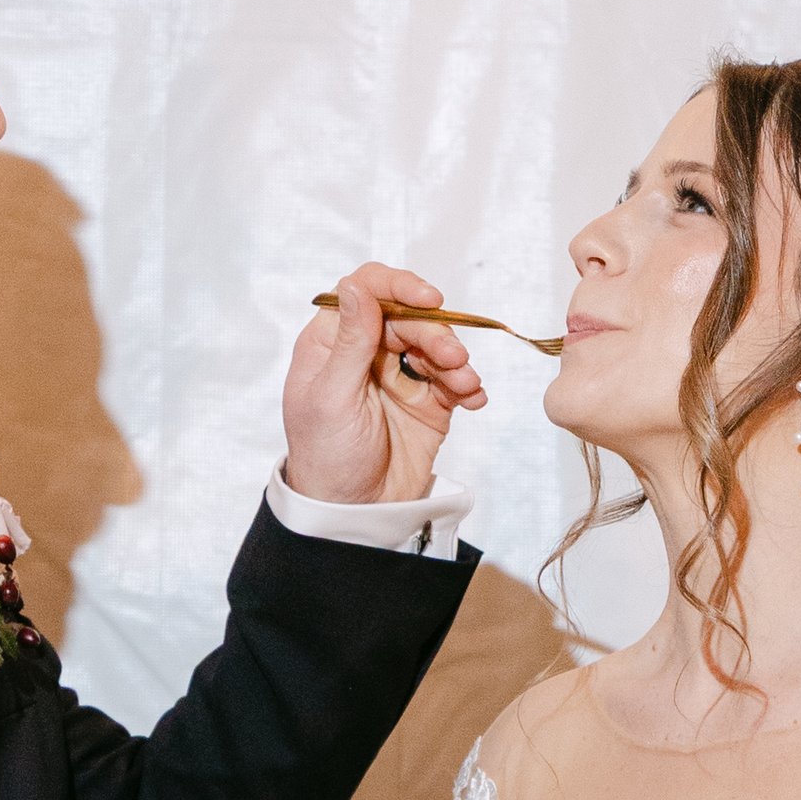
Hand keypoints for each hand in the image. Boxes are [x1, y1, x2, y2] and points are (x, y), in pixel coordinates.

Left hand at [278, 264, 486, 509]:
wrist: (354, 513)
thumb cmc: (326, 457)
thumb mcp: (332, 398)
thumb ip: (349, 341)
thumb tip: (355, 286)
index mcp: (330, 342)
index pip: (366, 291)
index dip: (399, 286)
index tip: (430, 299)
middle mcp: (366, 351)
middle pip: (409, 316)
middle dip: (435, 332)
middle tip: (453, 358)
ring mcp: (398, 374)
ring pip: (436, 345)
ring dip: (456, 359)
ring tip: (465, 384)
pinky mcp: (426, 401)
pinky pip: (453, 379)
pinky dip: (467, 385)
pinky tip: (474, 399)